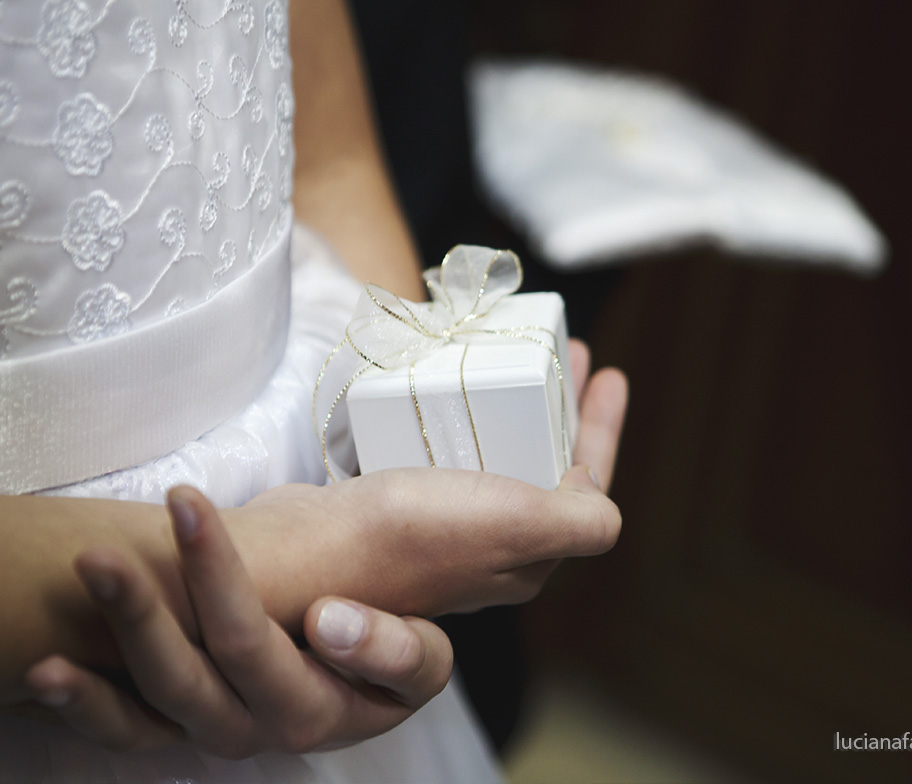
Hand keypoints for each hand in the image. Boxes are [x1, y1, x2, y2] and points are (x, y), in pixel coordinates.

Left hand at [25, 339, 626, 754]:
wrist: (308, 572)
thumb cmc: (396, 541)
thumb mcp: (482, 527)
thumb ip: (548, 519)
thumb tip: (602, 509)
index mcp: (394, 675)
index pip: (403, 677)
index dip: (378, 654)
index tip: (336, 614)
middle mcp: (320, 710)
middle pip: (271, 680)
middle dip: (220, 601)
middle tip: (188, 515)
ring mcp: (244, 715)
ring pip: (189, 701)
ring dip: (137, 630)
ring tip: (100, 558)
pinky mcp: (179, 707)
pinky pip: (130, 730)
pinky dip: (88, 706)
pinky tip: (42, 670)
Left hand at [25, 487, 452, 756]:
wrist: (378, 646)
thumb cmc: (397, 634)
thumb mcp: (427, 653)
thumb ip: (397, 650)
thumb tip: (328, 623)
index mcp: (322, 709)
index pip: (256, 646)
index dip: (216, 580)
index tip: (185, 505)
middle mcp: (259, 730)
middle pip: (187, 679)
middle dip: (137, 613)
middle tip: (99, 548)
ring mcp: (218, 730)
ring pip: (149, 710)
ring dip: (99, 659)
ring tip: (65, 598)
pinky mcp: (188, 725)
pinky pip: (132, 730)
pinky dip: (86, 708)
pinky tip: (42, 673)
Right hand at [229, 338, 628, 625]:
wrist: (304, 552)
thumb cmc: (412, 533)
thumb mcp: (521, 526)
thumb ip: (582, 520)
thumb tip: (606, 506)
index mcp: (527, 557)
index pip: (585, 489)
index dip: (601, 431)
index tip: (607, 373)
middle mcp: (488, 550)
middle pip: (544, 468)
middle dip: (562, 410)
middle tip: (567, 354)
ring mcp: (441, 531)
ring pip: (495, 458)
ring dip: (515, 408)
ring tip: (518, 358)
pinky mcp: (395, 511)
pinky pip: (447, 456)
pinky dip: (462, 418)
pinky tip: (451, 389)